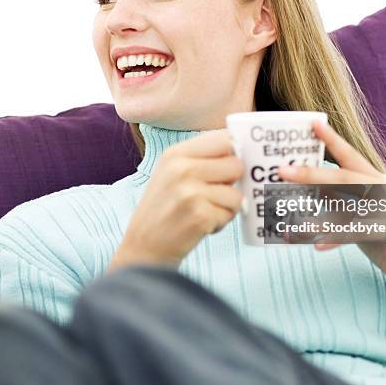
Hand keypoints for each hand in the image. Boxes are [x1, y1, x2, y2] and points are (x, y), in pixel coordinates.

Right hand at [109, 129, 243, 270]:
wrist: (144, 246)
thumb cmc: (164, 207)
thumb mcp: (172, 172)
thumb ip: (202, 158)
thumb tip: (241, 149)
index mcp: (176, 154)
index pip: (223, 138)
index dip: (235, 151)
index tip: (233, 161)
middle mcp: (182, 169)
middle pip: (236, 165)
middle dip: (232, 182)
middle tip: (214, 193)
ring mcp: (191, 193)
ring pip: (237, 193)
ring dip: (226, 206)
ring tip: (204, 211)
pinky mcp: (200, 216)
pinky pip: (230, 214)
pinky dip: (221, 222)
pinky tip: (201, 224)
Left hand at [277, 120, 385, 318]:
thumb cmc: (384, 237)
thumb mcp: (360, 210)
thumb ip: (339, 197)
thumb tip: (309, 184)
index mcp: (377, 180)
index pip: (351, 156)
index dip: (332, 140)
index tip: (313, 124)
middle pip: (345, 178)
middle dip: (312, 174)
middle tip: (283, 170)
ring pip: (349, 208)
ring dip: (318, 215)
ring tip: (293, 220)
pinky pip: (359, 235)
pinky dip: (337, 239)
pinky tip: (317, 245)